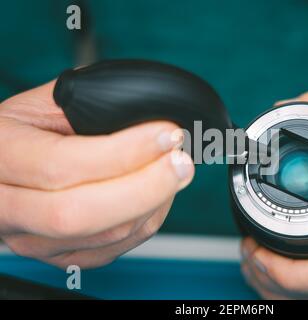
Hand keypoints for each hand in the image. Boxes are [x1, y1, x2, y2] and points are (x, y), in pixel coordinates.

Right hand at [0, 81, 193, 268]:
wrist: (3, 167)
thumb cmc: (27, 130)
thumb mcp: (46, 104)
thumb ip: (91, 105)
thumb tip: (151, 116)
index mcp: (2, 156)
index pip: (63, 165)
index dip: (125, 152)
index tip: (167, 133)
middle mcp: (9, 207)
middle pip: (83, 214)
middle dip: (147, 186)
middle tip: (181, 161)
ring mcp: (34, 239)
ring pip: (107, 234)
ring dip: (155, 201)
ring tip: (174, 170)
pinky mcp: (61, 255)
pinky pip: (116, 246)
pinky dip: (148, 219)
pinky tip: (157, 195)